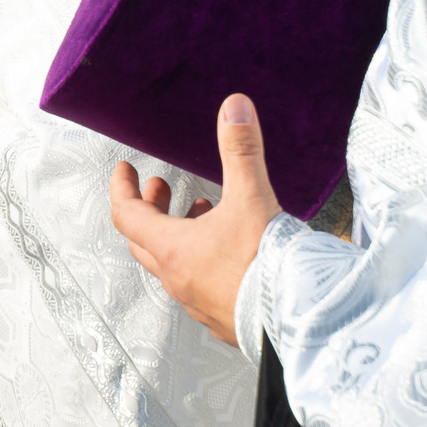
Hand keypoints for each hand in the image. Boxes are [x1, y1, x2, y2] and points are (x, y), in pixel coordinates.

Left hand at [110, 93, 282, 344]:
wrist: (302, 320)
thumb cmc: (269, 264)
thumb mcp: (252, 197)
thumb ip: (240, 150)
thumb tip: (234, 106)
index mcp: (173, 250)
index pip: (127, 214)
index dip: (123, 188)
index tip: (125, 170)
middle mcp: (178, 279)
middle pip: (144, 240)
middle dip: (149, 209)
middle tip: (161, 187)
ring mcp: (198, 302)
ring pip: (173, 264)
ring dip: (179, 235)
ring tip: (202, 211)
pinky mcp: (222, 318)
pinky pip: (198, 286)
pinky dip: (201, 260)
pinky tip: (228, 251)